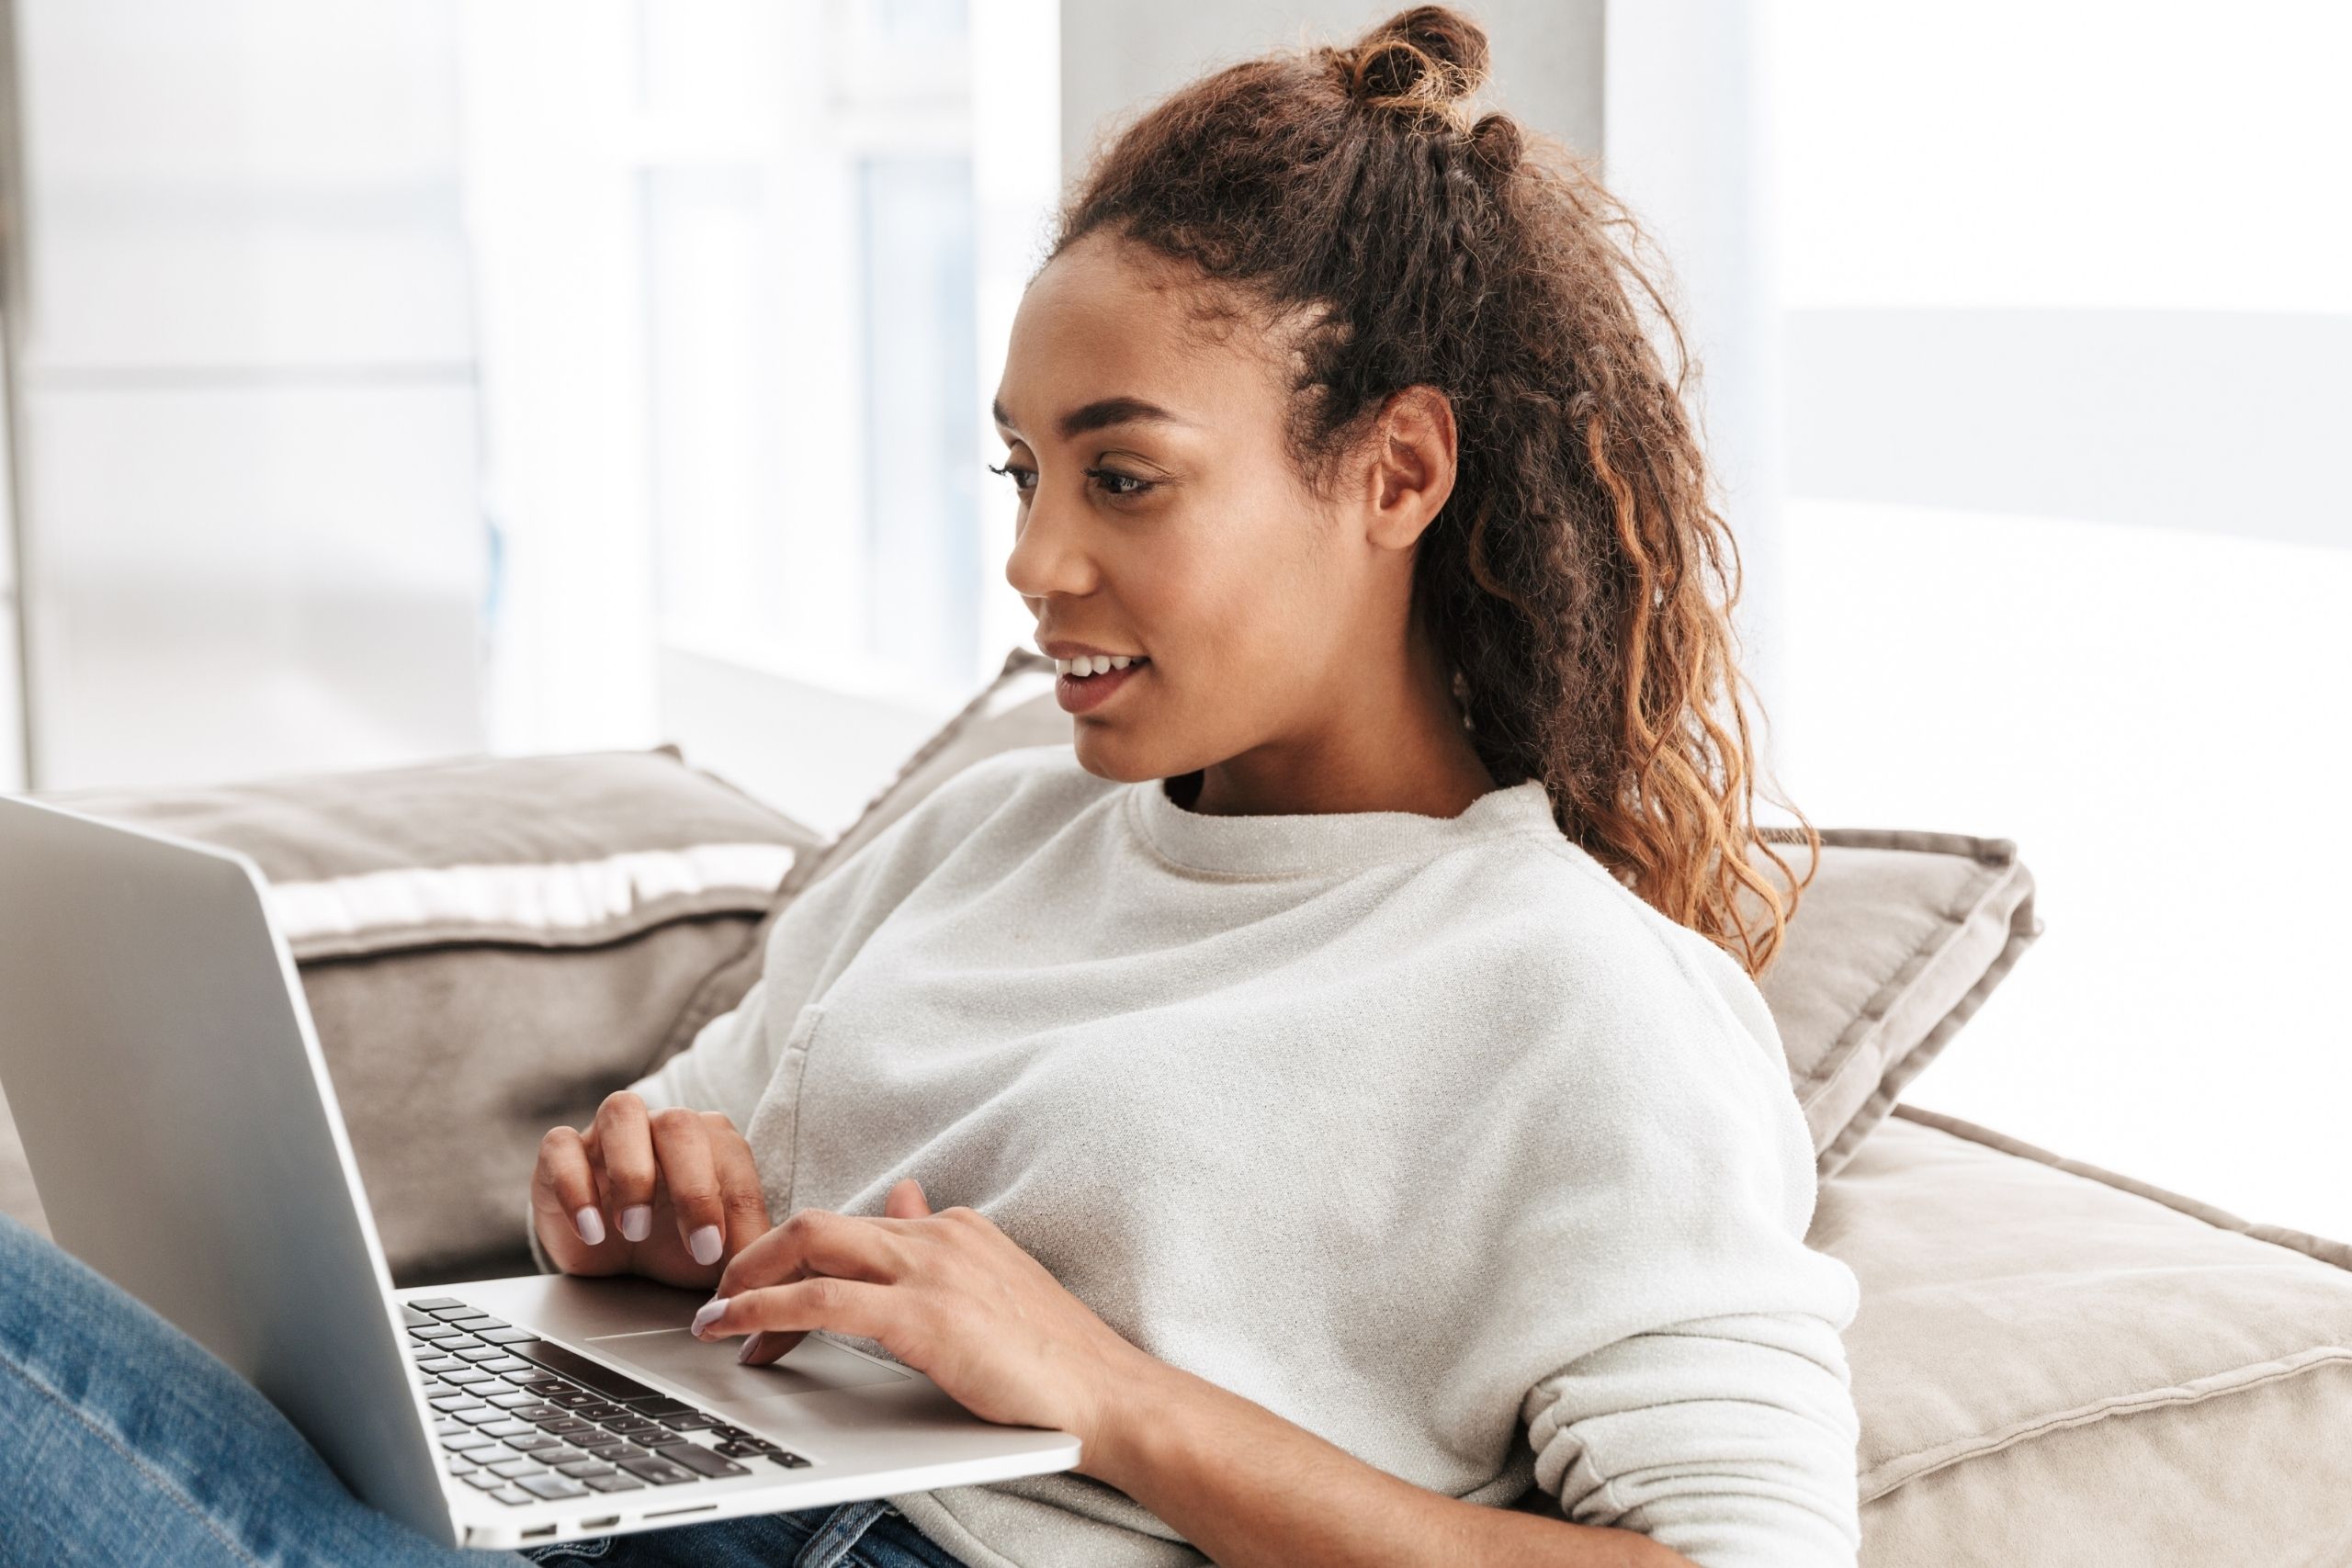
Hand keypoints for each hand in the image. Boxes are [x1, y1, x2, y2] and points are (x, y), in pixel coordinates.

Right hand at [531, 1091, 770, 1288]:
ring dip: (632, 1172)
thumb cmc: (670, 1244)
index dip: (734, 1207)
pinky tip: (590, 1229)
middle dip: (693, 1188)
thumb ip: (744, 1256)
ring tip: (633, 1230)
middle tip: (697, 1247)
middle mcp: (660, 1125)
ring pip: (622, 1112)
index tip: (722, 1257)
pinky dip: (574, 1185)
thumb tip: (773, 1282)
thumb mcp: (712, 1255)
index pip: (731, 1160)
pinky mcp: (561, 1152)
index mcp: (709, 1140)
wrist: (610, 1254)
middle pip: (680, 1125)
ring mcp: (608, 1132)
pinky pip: (561, 1144)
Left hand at [688, 1178, 1151, 1459]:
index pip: (854, 1226)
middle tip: (719, 1296)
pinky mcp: (922, 1315)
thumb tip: (904, 1197)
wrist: (1106, 1391)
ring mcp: (930, 1270)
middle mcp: (938, 1235)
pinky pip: (820, 1299)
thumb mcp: (993, 1285)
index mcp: (954, 1227)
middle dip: (754, 1256)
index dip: (797, 1258)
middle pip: (818, 1221)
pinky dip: (763, 1310)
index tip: (766, 1289)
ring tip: (712, 1319)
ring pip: (809, 1246)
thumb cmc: (1055, 1357)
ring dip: (745, 1282)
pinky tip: (736, 1331)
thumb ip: (941, 1243)